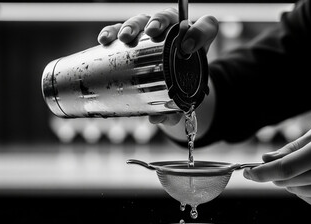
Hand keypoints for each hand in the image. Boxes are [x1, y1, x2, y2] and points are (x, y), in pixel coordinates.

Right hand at [97, 9, 217, 125]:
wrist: (170, 77)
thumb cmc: (180, 82)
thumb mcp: (182, 94)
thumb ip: (176, 109)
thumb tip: (158, 120)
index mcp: (195, 38)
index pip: (205, 27)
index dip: (199, 33)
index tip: (188, 48)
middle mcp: (173, 29)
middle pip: (167, 16)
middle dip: (158, 22)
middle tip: (152, 33)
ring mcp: (151, 30)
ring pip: (142, 20)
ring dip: (132, 26)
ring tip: (125, 37)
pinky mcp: (132, 36)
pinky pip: (120, 28)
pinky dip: (112, 31)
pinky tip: (105, 39)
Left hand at [243, 126, 310, 212]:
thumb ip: (293, 147)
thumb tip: (267, 158)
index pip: (284, 168)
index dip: (261, 172)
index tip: (247, 172)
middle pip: (285, 181)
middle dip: (273, 173)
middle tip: (277, 163)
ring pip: (293, 189)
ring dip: (291, 179)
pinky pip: (306, 197)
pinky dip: (304, 187)